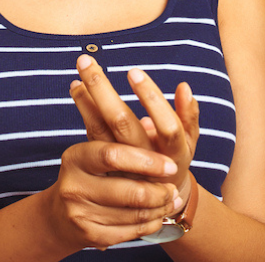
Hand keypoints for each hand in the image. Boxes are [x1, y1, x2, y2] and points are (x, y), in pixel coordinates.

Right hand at [45, 139, 181, 249]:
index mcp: (75, 157)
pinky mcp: (89, 235)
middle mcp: (73, 186)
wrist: (60, 215)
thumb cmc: (89, 174)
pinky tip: (158, 216)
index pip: (113, 155)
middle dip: (159, 192)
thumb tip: (150, 121)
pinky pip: (130, 232)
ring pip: (134, 214)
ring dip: (159, 209)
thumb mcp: (96, 151)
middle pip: (129, 191)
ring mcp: (79, 213)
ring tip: (172, 201)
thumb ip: (120, 138)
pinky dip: (150, 224)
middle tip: (174, 189)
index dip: (147, 161)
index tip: (171, 166)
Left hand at [69, 54, 200, 208]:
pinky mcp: (103, 168)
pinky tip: (75, 88)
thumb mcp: (188, 141)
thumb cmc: (171, 160)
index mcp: (172, 154)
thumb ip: (189, 116)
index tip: (133, 72)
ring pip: (99, 131)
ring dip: (86, 100)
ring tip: (77, 74)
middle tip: (86, 61)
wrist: (153, 204)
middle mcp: (144, 161)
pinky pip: (91, 135)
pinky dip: (83, 109)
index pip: (164, 126)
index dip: (151, 100)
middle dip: (102, 89)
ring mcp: (121, 166)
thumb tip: (184, 87)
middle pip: (122, 123)